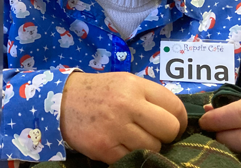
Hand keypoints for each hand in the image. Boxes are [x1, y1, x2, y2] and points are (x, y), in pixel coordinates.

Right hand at [60, 72, 186, 163]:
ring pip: (153, 147)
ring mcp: (115, 127)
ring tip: (132, 139)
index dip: (180, 121)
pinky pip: (132, 158)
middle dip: (166, 136)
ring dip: (147, 147)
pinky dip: (129, 156)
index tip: (174, 126)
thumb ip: (150, 97)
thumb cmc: (99, 92)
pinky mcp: (103, 146)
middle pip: (169, 129)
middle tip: (154, 135)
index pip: (175, 107)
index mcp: (135, 86)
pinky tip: (119, 146)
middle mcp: (127, 104)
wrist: (61, 100)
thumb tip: (176, 119)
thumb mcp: (125, 83)